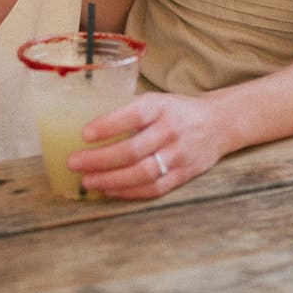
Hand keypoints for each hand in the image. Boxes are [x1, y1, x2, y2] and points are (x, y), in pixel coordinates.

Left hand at [67, 89, 225, 198]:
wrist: (218, 123)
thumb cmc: (176, 111)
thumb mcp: (156, 100)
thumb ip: (129, 111)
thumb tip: (87, 125)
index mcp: (161, 106)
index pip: (133, 115)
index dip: (108, 125)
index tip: (85, 134)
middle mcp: (170, 130)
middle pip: (133, 150)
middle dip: (100, 159)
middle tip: (75, 163)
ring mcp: (178, 155)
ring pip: (142, 173)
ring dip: (111, 180)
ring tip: (88, 181)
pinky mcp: (183, 175)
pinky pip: (153, 188)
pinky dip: (129, 192)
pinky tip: (109, 190)